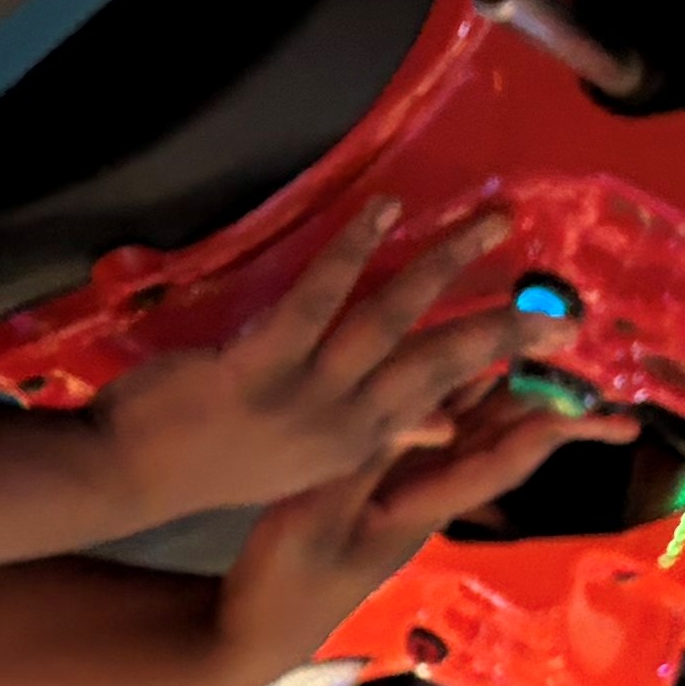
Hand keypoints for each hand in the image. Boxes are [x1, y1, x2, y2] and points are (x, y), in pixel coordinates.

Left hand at [91, 202, 572, 522]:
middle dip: (502, 324)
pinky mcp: (257, 371)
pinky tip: (382, 210)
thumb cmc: (212, 455)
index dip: (501, 366)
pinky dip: (351, 250)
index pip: (446, 398)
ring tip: (487, 224)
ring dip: (442, 265)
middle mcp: (345, 427)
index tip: (553, 337)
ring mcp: (303, 400)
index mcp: (359, 445)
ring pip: (390, 323)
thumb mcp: (304, 461)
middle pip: (441, 364)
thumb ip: (374, 437)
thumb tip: (442, 424)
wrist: (128, 475)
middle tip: (556, 295)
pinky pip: (317, 301)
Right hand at [198, 383, 619, 685]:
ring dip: (515, 405)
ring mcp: (404, 494)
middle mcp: (427, 496)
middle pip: (504, 448)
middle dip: (556, 421)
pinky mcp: (376, 490)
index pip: (502, 460)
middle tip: (616, 397)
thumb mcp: (319, 515)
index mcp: (422, 504)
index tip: (607, 412)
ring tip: (556, 368)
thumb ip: (371, 459)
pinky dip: (456, 401)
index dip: (553, 428)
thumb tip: (436, 413)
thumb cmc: (285, 578)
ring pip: (472, 437)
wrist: (255, 630)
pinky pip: (431, 435)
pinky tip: (466, 372)